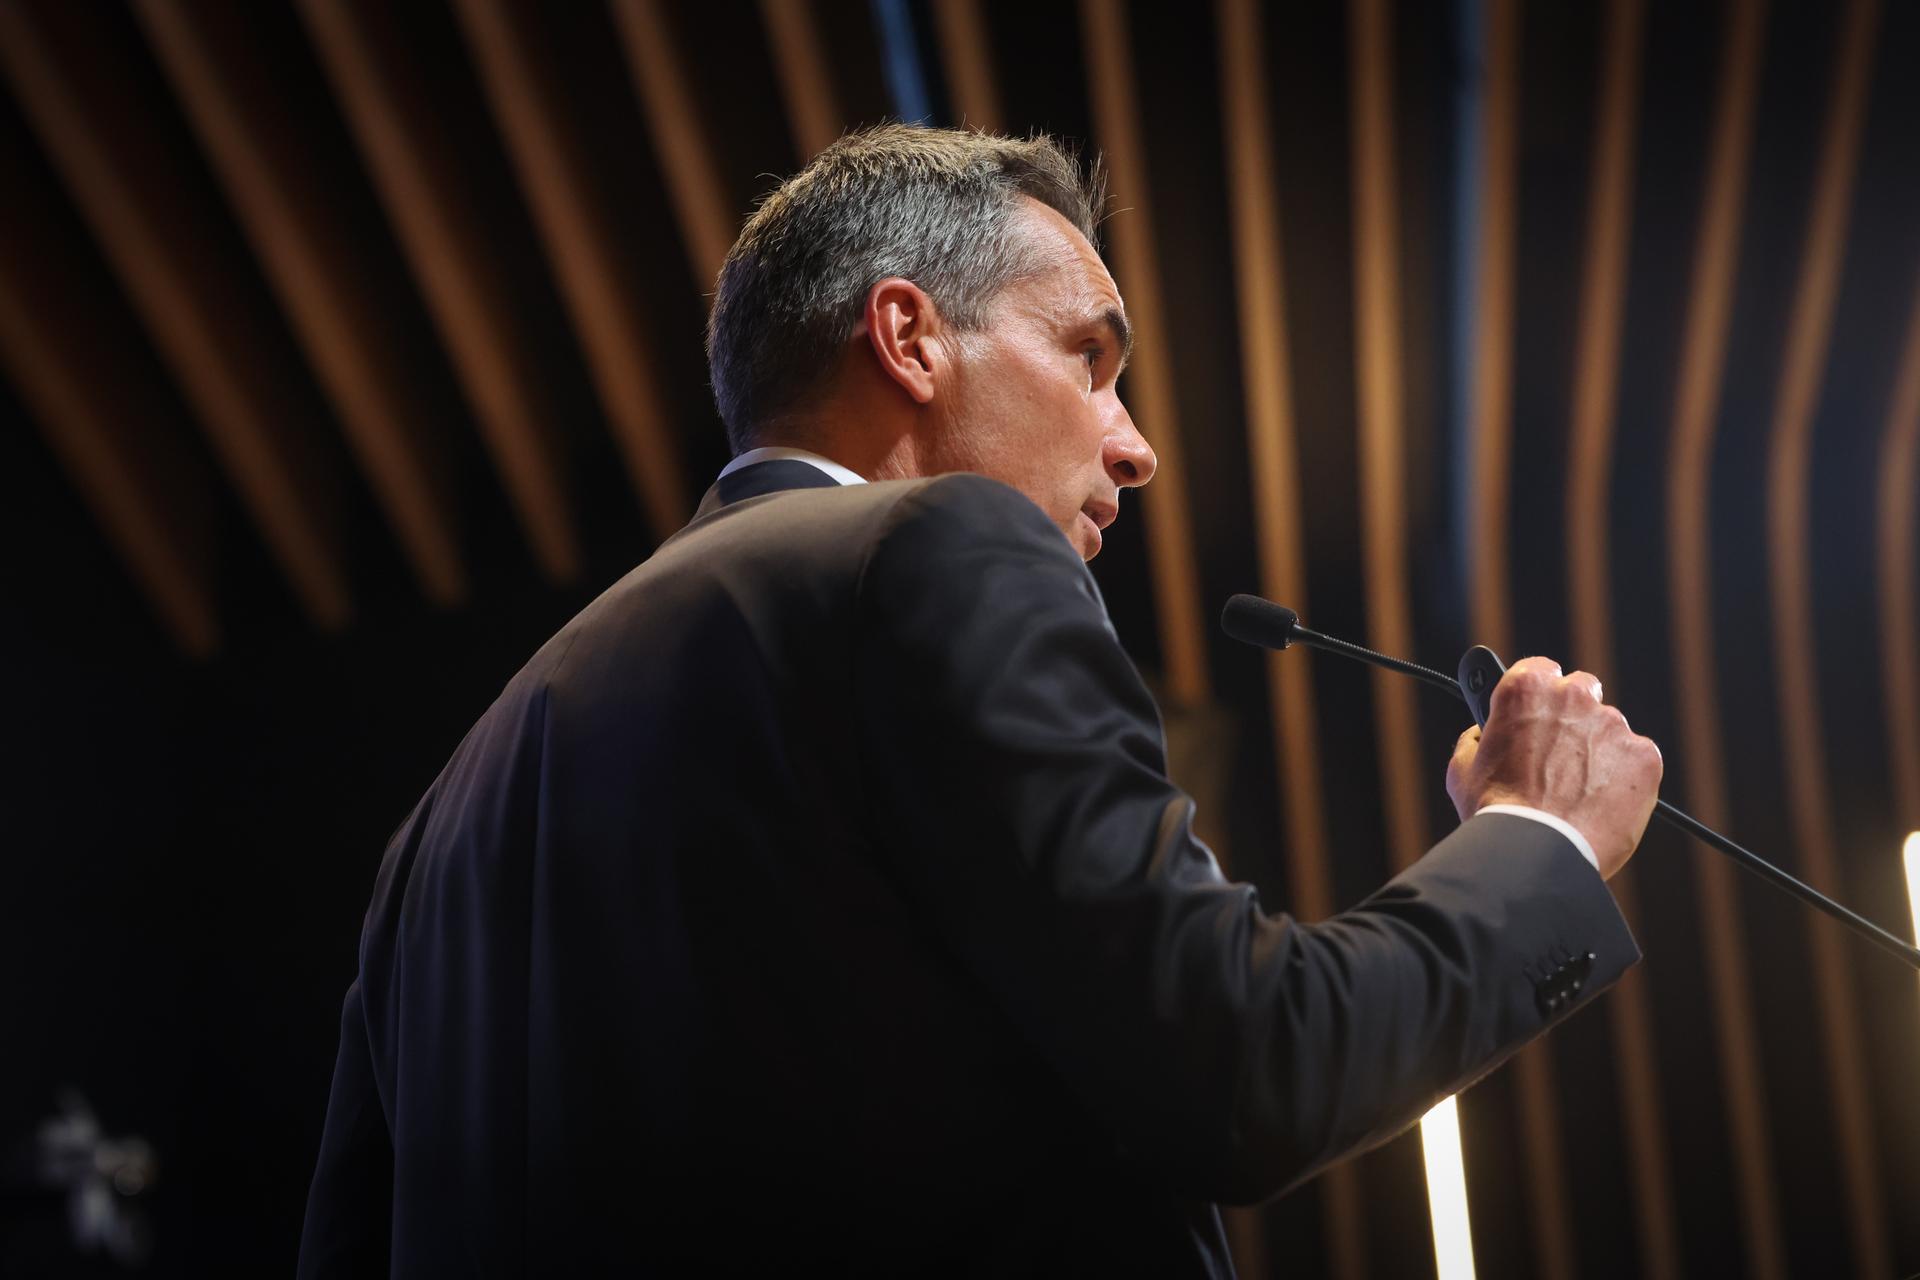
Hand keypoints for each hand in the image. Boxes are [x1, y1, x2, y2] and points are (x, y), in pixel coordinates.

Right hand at [1445, 656, 1662, 878]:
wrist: (1538, 851)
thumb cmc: (1496, 812)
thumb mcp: (1463, 768)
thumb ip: (1476, 739)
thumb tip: (1483, 735)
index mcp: (1525, 688)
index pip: (1539, 668)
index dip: (1537, 692)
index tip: (1535, 710)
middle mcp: (1573, 696)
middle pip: (1581, 691)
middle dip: (1572, 715)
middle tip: (1557, 753)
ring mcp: (1613, 725)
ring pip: (1609, 729)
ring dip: (1597, 750)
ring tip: (1578, 793)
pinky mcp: (1644, 756)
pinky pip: (1636, 761)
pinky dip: (1624, 778)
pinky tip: (1601, 804)